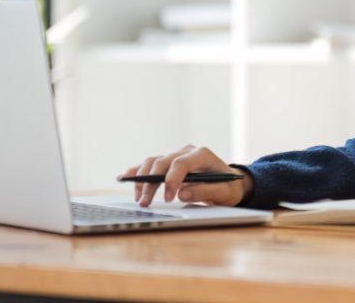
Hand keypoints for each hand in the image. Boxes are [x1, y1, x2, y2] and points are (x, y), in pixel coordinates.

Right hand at [119, 144, 252, 207]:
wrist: (229, 182)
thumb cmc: (228, 186)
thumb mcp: (224, 192)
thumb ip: (205, 191)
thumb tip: (182, 192)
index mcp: (202, 154)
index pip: (181, 163)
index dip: (172, 180)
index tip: (169, 198)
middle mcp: (187, 151)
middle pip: (162, 162)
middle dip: (152, 183)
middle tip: (146, 203)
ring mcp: (176, 155)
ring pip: (153, 161)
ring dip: (142, 179)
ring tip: (140, 199)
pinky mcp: (169, 163)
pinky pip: (150, 164)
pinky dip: (137, 170)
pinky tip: (125, 177)